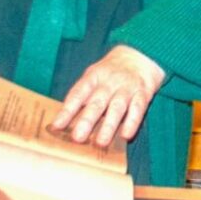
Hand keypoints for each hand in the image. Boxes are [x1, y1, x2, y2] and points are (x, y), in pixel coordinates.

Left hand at [51, 45, 166, 147]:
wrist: (139, 57)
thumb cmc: (109, 73)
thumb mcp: (93, 77)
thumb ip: (82, 97)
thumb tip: (64, 122)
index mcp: (93, 77)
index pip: (78, 94)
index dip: (67, 110)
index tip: (57, 126)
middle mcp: (109, 82)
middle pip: (97, 102)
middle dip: (87, 120)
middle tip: (77, 138)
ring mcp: (127, 87)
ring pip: (117, 107)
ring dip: (109, 125)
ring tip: (101, 142)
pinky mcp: (143, 93)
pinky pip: (138, 109)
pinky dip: (132, 122)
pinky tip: (126, 136)